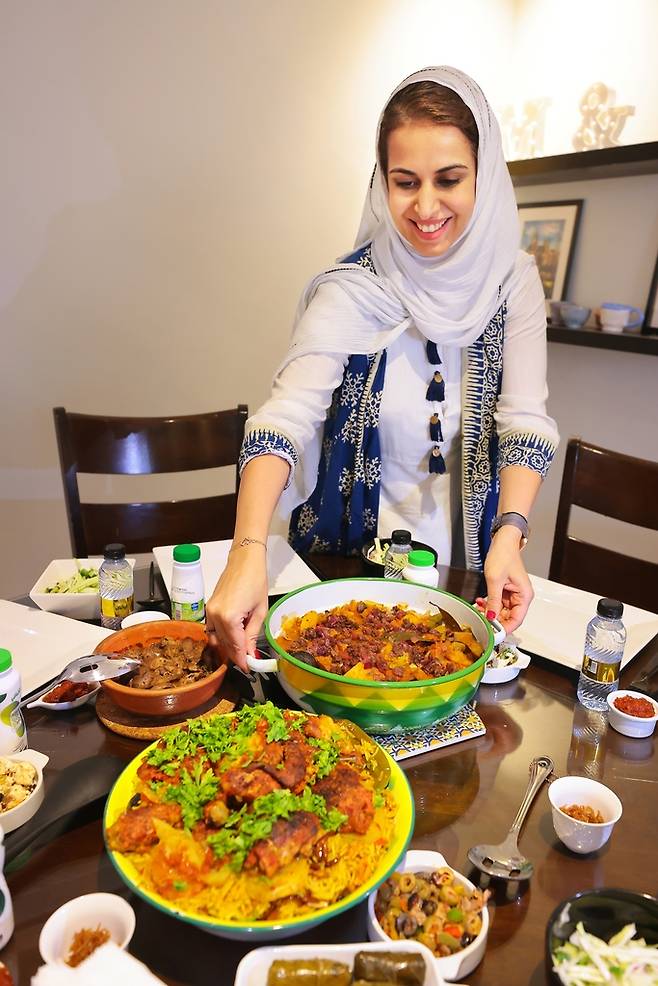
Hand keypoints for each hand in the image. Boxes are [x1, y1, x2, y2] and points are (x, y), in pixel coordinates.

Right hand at [205, 547, 268, 671]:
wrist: (244, 561)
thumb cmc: (256, 581)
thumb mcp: (260, 611)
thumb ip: (252, 635)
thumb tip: (251, 655)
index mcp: (229, 618)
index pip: (235, 646)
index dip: (243, 660)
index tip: (250, 669)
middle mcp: (215, 616)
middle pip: (224, 644)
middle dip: (236, 655)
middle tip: (248, 663)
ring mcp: (209, 611)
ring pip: (216, 638)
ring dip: (228, 647)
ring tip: (242, 651)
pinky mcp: (208, 607)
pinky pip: (212, 628)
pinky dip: (221, 636)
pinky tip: (232, 638)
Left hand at [478, 527, 533, 633]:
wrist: (502, 542)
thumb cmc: (504, 555)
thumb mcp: (495, 581)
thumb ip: (493, 601)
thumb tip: (491, 617)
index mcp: (524, 595)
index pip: (517, 620)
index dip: (505, 628)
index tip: (493, 633)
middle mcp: (521, 596)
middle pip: (508, 617)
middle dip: (494, 620)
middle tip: (481, 621)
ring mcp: (513, 594)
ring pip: (501, 611)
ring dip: (489, 612)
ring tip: (478, 610)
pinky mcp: (505, 590)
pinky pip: (497, 603)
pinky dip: (489, 605)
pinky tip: (480, 603)